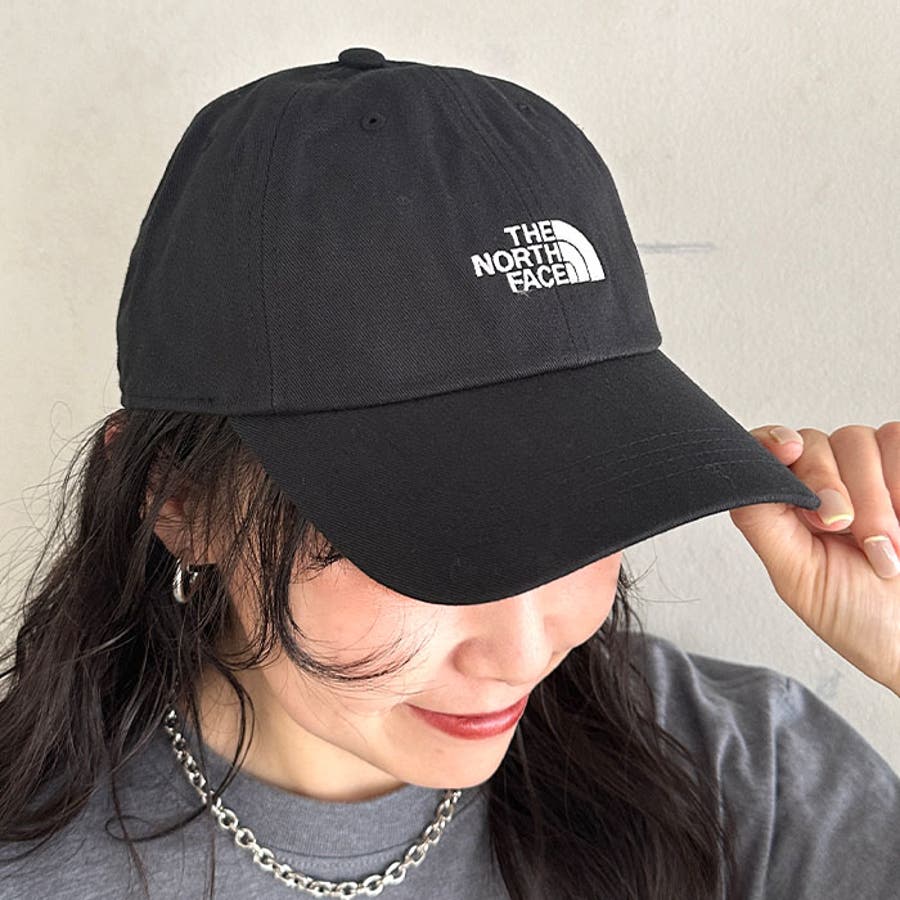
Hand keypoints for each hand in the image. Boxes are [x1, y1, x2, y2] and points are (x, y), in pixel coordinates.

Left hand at [728, 423, 899, 695]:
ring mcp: (870, 470)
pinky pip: (898, 438)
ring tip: (885, 549)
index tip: (788, 451)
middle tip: (842, 529)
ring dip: (872, 496)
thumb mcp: (797, 574)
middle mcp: (828, 479)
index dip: (772, 441)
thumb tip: (742, 477)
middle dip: (829, 486)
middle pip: (814, 443)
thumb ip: (763, 520)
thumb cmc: (859, 616)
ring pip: (859, 439)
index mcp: (790, 502)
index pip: (768, 450)